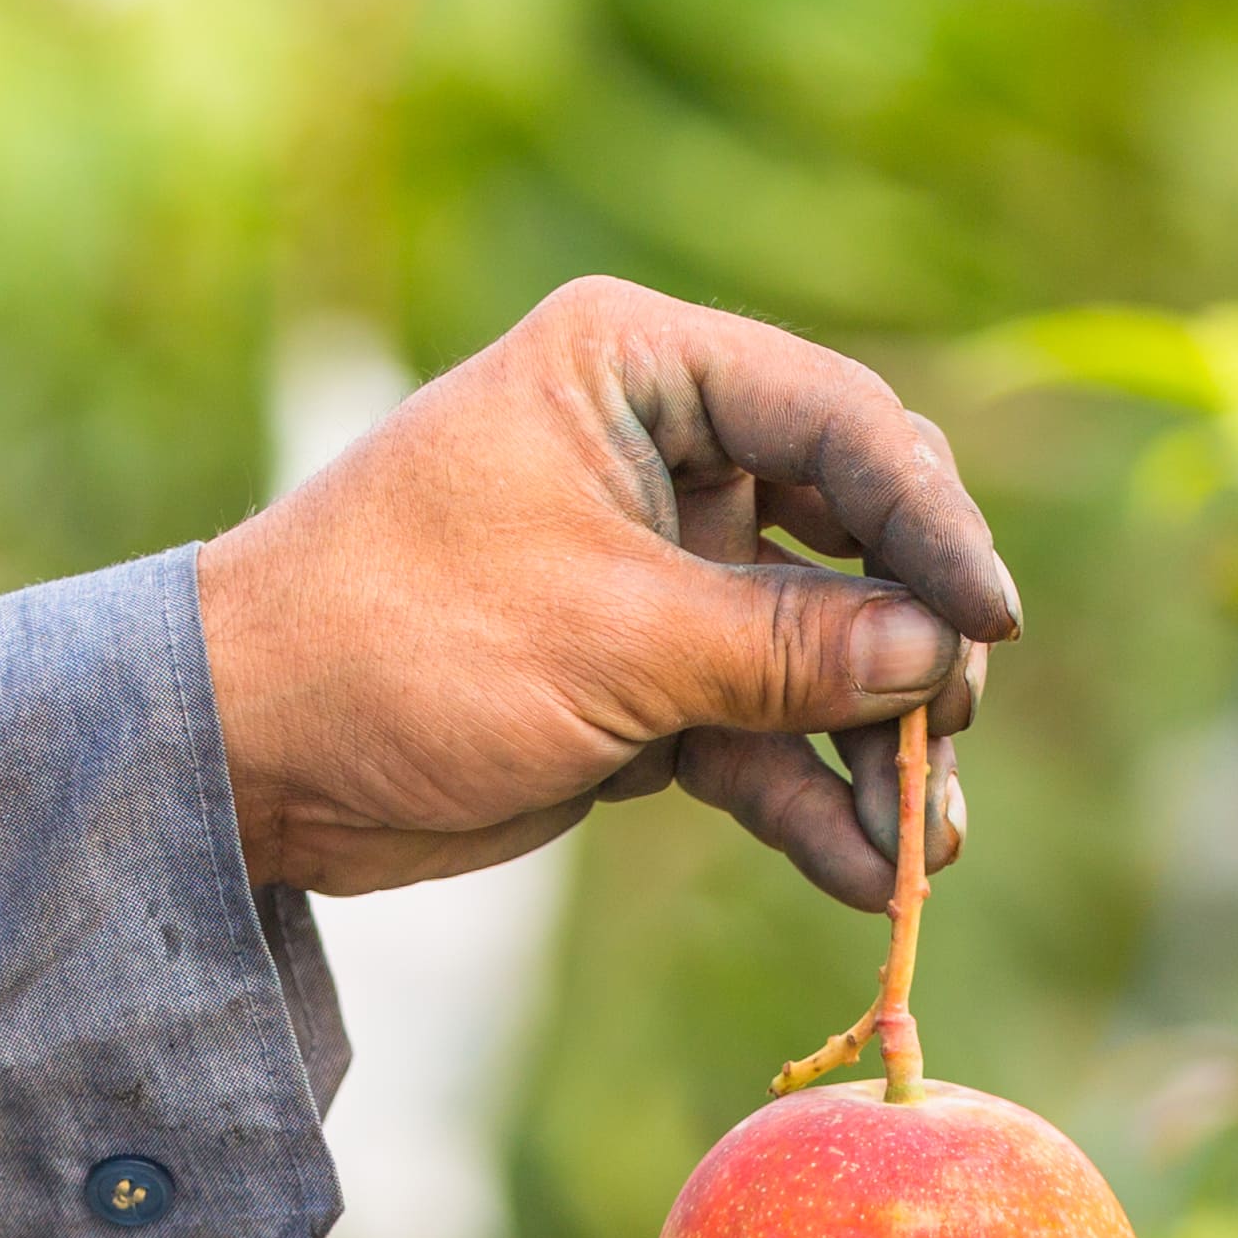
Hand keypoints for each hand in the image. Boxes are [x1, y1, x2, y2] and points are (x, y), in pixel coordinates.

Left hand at [196, 279, 1017, 907]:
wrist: (245, 757)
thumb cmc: (401, 643)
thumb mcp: (614, 640)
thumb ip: (790, 646)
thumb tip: (943, 658)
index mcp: (638, 368)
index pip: (839, 419)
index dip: (930, 522)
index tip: (992, 625)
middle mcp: (658, 449)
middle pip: (852, 533)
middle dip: (911, 645)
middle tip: (948, 734)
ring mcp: (654, 569)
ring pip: (816, 646)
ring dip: (875, 746)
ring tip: (926, 845)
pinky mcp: (638, 676)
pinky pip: (759, 727)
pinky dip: (807, 794)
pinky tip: (860, 869)